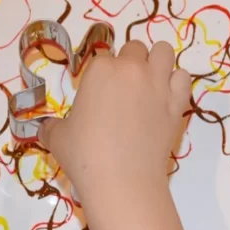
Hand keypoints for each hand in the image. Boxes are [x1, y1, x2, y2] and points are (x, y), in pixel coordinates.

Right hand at [38, 40, 190, 200]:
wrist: (123, 180)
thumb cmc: (85, 156)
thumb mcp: (58, 138)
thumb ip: (52, 126)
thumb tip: (46, 128)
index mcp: (100, 70)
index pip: (102, 58)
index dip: (101, 75)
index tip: (99, 95)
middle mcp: (132, 70)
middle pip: (135, 48)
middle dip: (130, 62)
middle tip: (124, 89)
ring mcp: (158, 85)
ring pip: (164, 52)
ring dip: (157, 62)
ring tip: (149, 83)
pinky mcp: (176, 104)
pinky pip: (183, 78)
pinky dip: (176, 83)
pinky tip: (166, 97)